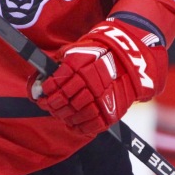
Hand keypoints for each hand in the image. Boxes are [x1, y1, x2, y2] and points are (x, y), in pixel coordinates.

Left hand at [35, 19, 166, 135]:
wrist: (131, 61)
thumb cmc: (101, 53)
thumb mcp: (80, 48)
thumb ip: (63, 57)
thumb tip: (47, 67)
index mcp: (78, 65)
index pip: (55, 83)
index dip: (47, 91)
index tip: (43, 94)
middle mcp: (88, 82)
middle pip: (63, 101)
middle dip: (54, 105)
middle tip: (50, 107)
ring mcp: (100, 98)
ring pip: (75, 114)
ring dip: (65, 116)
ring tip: (62, 115)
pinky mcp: (110, 112)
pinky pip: (90, 125)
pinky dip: (80, 127)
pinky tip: (74, 123)